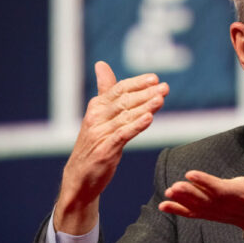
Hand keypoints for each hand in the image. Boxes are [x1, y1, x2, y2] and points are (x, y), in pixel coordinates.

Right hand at [54, 61, 168, 233]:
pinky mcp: (105, 150)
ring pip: (126, 116)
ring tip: (161, 99)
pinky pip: (123, 135)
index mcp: (96, 107)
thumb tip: (101, 64)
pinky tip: (149, 118)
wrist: (79, 178)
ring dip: (145, 107)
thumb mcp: (99, 116)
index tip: (155, 78)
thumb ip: (104, 91)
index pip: (118, 89)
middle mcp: (96, 118)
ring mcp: (99, 134)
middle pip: (124, 101)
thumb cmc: (93, 144)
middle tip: (164, 87)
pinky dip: (136, 125)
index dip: (137, 83)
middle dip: (146, 93)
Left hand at [158, 149, 243, 234]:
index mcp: (238, 194)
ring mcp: (216, 211)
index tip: (190, 174)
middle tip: (174, 186)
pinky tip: (163, 206)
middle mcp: (225, 205)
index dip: (205, 182)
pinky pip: (192, 213)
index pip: (219, 188)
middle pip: (204, 199)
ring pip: (196, 206)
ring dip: (181, 201)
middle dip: (188, 193)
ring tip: (168, 193)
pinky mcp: (210, 214)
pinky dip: (177, 210)